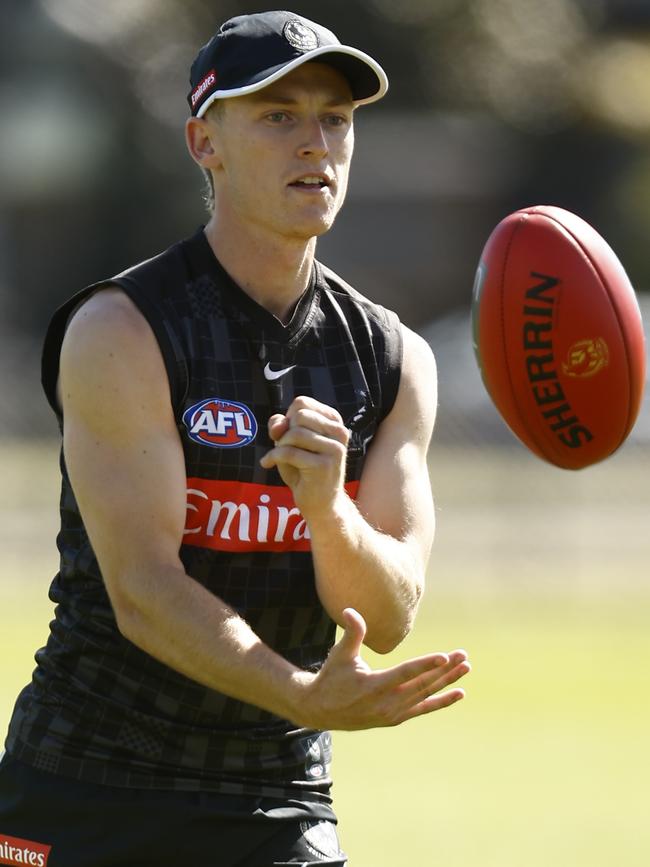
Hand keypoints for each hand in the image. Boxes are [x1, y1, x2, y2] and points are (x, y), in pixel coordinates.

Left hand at [260, 396, 349, 518]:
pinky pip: (289, 452)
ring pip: (295, 433)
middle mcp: (339, 433)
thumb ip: (282, 426)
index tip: (284, 433)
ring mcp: (334, 449)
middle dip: (284, 431)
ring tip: (278, 457)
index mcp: (334, 422)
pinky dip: (272, 457)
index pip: (302, 403)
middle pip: (299, 415)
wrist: (321, 504)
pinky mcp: (324, 466)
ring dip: (279, 445)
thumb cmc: (304, 470)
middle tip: (282, 448)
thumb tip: (279, 424)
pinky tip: (267, 464)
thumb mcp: (290, 442)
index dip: (287, 417)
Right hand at [294, 608, 469, 730]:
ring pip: (426, 695)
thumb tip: (350, 610)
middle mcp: (387, 703)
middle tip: (463, 655)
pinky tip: (459, 693)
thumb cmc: (332, 677)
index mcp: (374, 685)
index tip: (446, 657)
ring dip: (447, 681)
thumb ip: (352, 633)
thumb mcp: (340, 654)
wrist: (322, 710)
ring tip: (465, 668)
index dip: (427, 664)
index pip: (406, 673)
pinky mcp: (397, 717)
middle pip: (422, 684)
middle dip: (445, 669)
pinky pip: (424, 708)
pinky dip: (442, 701)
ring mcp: (393, 713)